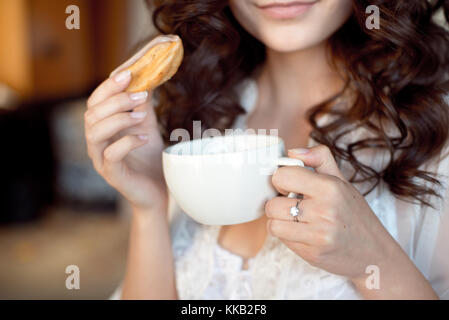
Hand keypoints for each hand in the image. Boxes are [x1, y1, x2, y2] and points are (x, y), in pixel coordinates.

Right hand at [85, 70, 167, 212]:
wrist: (158, 190)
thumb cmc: (149, 157)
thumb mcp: (147, 125)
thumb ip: (143, 105)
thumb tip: (146, 78)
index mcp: (102, 127)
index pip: (95, 102)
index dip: (109, 86)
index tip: (129, 74)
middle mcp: (96, 142)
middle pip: (92, 114)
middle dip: (115, 100)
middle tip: (139, 94)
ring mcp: (101, 159)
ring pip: (96, 132)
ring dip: (119, 118)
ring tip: (142, 115)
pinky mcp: (112, 175)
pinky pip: (111, 155)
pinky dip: (128, 142)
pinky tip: (144, 139)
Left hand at [265, 145, 397, 280]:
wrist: (374, 254)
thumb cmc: (354, 215)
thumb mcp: (342, 181)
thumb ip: (319, 158)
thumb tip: (292, 151)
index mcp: (330, 187)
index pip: (282, 176)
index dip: (280, 180)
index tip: (288, 185)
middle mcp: (324, 211)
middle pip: (272, 204)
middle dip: (278, 204)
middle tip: (292, 205)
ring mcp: (318, 235)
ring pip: (273, 224)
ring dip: (279, 222)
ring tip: (295, 220)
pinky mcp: (312, 253)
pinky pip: (282, 240)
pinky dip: (287, 236)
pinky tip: (303, 233)